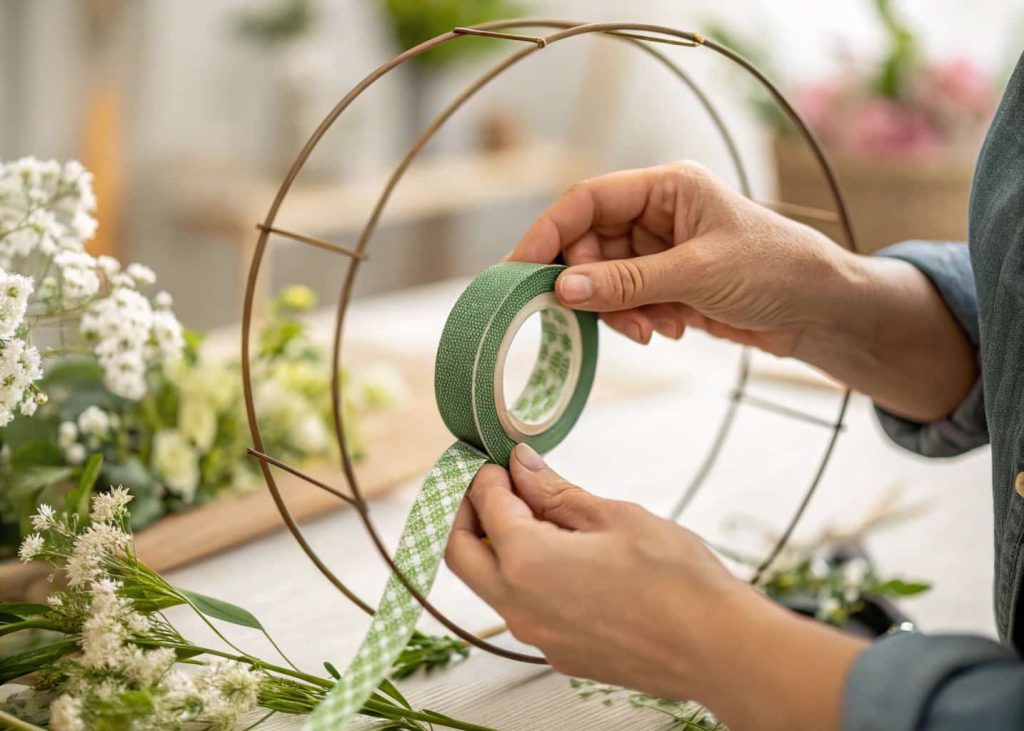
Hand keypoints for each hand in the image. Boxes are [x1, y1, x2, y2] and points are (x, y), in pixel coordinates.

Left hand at [445, 444, 865, 728]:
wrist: (718, 649)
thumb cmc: (676, 579)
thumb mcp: (615, 516)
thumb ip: (556, 492)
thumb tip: (520, 465)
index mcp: (527, 564)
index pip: (484, 506)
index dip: (487, 475)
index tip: (502, 458)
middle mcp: (520, 607)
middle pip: (461, 553)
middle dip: (468, 511)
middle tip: (495, 483)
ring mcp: (538, 637)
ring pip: (490, 584)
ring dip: (496, 545)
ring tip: (537, 514)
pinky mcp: (560, 653)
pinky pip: (522, 608)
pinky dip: (523, 575)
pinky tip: (562, 554)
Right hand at [512, 162, 976, 421]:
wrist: (820, 311)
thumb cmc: (775, 270)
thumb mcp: (698, 275)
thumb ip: (627, 282)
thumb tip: (562, 288)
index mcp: (666, 187)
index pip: (587, 200)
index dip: (548, 232)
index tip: (519, 270)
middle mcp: (656, 214)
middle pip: (589, 244)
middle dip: (591, 285)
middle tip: (599, 317)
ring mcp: (659, 250)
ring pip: (603, 278)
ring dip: (616, 309)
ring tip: (652, 328)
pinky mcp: (665, 283)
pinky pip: (624, 301)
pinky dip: (634, 319)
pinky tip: (667, 329)